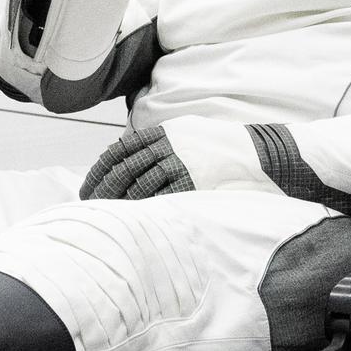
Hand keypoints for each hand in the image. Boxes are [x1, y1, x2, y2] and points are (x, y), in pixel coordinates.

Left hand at [81, 119, 270, 200]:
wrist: (261, 154)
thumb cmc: (224, 146)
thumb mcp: (191, 131)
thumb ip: (163, 140)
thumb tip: (132, 151)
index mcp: (167, 131)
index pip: (123, 148)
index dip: (101, 168)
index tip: (89, 185)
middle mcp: (171, 145)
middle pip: (126, 167)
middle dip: (103, 188)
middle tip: (90, 205)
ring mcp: (183, 163)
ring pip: (140, 184)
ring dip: (120, 201)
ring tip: (107, 216)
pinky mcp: (195, 182)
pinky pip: (162, 198)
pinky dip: (144, 209)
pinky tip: (133, 220)